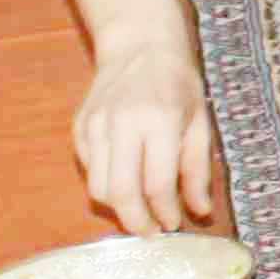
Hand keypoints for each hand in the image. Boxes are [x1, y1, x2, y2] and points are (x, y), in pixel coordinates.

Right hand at [74, 41, 216, 233]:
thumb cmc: (179, 84)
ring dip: (118, 208)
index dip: (164, 211)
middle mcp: (123, 124)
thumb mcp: (200, 122)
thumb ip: (198, 169)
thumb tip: (201, 211)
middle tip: (150, 232)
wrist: (140, 46)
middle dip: (135, 221)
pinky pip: (89, 170)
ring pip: (97, 187)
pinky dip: (106, 185)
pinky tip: (125, 183)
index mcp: (160, 120)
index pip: (156, 182)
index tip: (172, 225)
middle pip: (120, 192)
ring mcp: (95, 126)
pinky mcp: (79, 128)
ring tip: (140, 212)